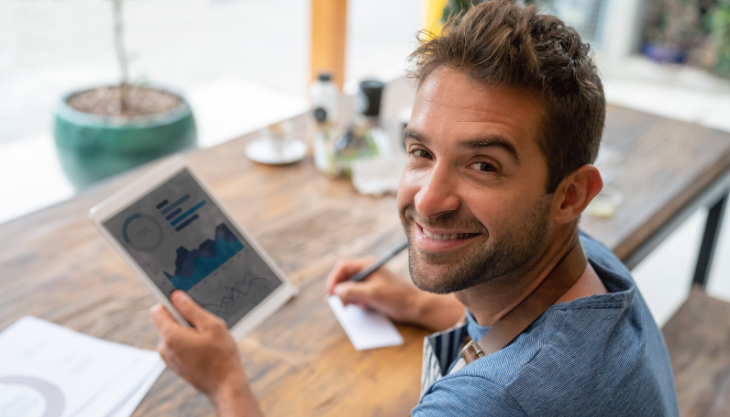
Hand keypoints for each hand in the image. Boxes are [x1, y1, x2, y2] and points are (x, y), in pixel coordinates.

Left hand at [150, 291, 262, 416]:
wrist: (225, 384)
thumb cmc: (221, 356)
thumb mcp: (211, 325)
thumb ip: (191, 309)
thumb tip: (177, 296)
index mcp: (170, 336)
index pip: (157, 310)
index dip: (170, 303)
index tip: (184, 303)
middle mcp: (164, 348)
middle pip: (166, 322)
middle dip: (182, 319)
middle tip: (203, 324)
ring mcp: (168, 359)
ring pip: (173, 334)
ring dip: (186, 332)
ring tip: (206, 339)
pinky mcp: (174, 365)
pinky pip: (176, 346)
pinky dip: (187, 343)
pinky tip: (204, 348)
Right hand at [325, 258, 464, 330]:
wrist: (416, 307)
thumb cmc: (396, 297)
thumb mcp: (372, 294)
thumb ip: (352, 291)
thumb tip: (335, 291)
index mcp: (368, 265)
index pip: (343, 267)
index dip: (334, 279)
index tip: (331, 293)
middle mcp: (368, 271)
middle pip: (345, 278)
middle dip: (342, 291)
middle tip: (342, 305)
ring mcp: (371, 282)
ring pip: (351, 288)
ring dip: (350, 298)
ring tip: (360, 306)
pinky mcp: (373, 292)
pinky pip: (359, 296)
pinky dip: (358, 302)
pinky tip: (367, 308)